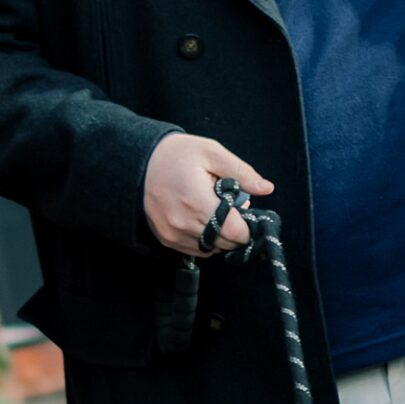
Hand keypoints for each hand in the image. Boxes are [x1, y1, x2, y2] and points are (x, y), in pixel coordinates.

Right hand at [143, 132, 272, 254]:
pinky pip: (196, 250)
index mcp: (198, 202)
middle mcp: (184, 224)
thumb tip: (267, 189)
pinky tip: (203, 220)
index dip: (247, 225)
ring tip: (215, 212)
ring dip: (221, 236)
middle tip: (231, 207)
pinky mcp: (166, 239)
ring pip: (213, 249)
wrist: (138, 162)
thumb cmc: (176, 154)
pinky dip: (206, 240)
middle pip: (226, 244)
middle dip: (235, 229)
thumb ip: (241, 173)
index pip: (236, 233)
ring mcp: (173, 235)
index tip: (245, 210)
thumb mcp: (212, 153)